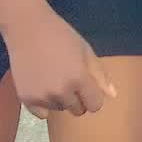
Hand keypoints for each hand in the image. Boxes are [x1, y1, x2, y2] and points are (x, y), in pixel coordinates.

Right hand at [6, 4, 116, 119]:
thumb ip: (100, 75)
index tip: (87, 86)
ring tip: (53, 77)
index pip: (95, 105)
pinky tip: (41, 85)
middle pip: (78, 110)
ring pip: (60, 109)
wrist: (28, 28)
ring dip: (60, 99)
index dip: (93, 96)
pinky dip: (44, 104)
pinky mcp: (27, 99)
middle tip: (68, 78)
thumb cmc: (61, 36)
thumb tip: (114, 96)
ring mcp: (43, 97)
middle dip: (77, 98)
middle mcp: (62, 91)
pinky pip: (42, 113)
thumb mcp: (85, 50)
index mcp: (80, 78)